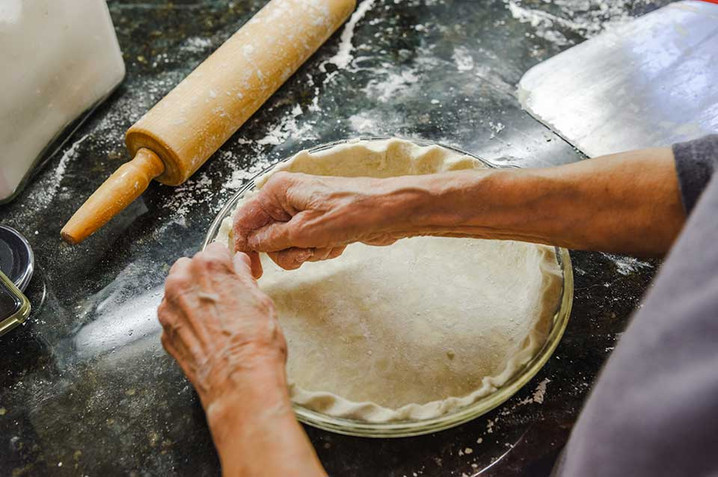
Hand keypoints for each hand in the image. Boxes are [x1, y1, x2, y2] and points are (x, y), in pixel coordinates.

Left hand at [158, 242, 287, 409]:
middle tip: (224, 296)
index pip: (215, 249)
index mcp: (209, 267)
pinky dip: (185, 320)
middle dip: (204, 277)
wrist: (240, 383)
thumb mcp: (261, 301)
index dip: (228, 264)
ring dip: (191, 297)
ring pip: (177, 290)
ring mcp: (169, 309)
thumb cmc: (256, 343)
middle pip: (189, 267)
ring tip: (214, 317)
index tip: (234, 274)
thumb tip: (240, 264)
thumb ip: (244, 277)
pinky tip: (205, 334)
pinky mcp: (164, 332)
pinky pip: (173, 317)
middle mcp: (182, 283)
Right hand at [233, 172, 405, 276]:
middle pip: (266, 236)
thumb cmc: (351, 212)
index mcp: (278, 191)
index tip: (255, 271)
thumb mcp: (304, 231)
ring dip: (306, 253)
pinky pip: (307, 245)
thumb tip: (251, 243)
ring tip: (326, 246)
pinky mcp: (320, 223)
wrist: (391, 212)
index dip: (245, 246)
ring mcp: (305, 211)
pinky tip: (337, 244)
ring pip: (288, 244)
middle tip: (305, 253)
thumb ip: (272, 239)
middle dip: (286, 251)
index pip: (245, 220)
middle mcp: (288, 198)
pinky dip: (320, 250)